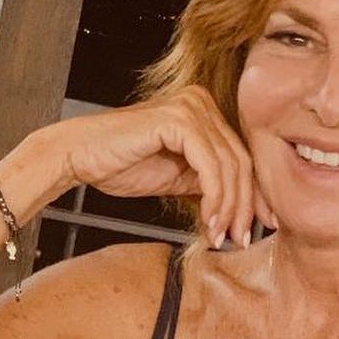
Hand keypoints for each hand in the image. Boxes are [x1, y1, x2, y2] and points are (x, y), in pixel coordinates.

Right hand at [51, 86, 272, 247]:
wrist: (78, 156)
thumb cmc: (122, 164)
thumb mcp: (179, 177)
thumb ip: (212, 183)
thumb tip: (250, 209)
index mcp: (205, 110)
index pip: (241, 155)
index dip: (254, 194)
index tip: (260, 225)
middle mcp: (202, 101)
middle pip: (241, 160)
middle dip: (245, 205)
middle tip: (241, 238)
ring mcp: (191, 106)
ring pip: (229, 166)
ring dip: (228, 208)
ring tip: (219, 236)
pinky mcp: (178, 119)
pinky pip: (210, 166)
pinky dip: (214, 198)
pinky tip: (208, 221)